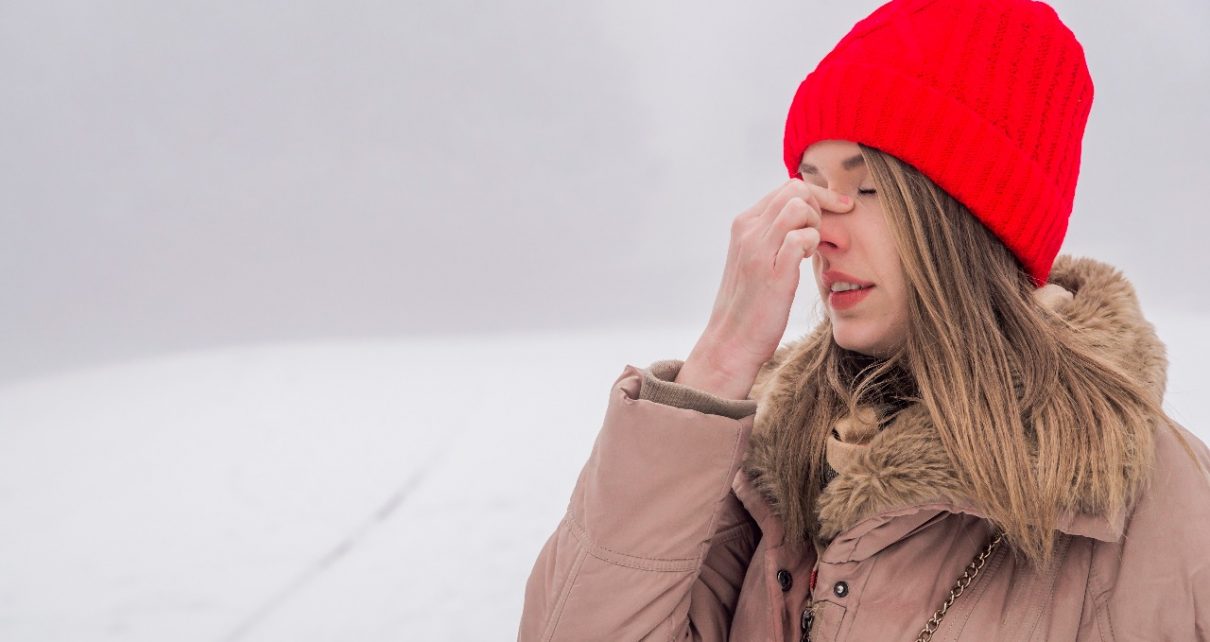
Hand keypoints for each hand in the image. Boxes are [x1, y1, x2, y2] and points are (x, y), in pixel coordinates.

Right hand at [676, 178, 854, 398]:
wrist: (731, 342)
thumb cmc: (749, 303)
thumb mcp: (755, 259)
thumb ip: (772, 234)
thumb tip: (803, 215)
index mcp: (744, 224)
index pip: (787, 187)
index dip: (818, 195)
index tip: (838, 209)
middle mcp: (748, 231)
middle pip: (795, 189)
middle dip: (821, 204)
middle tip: (824, 233)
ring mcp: (758, 251)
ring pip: (798, 206)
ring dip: (816, 223)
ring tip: (813, 248)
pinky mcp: (772, 273)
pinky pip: (800, 238)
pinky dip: (812, 244)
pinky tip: (808, 261)